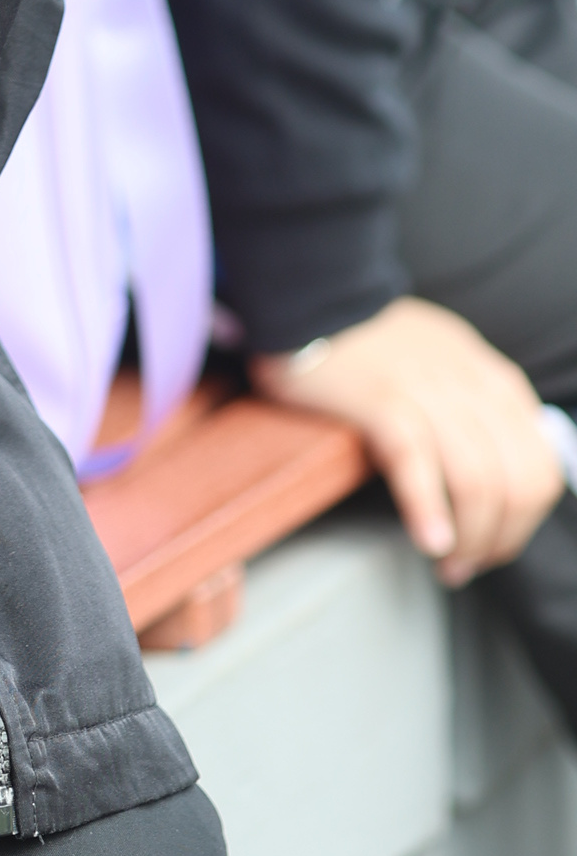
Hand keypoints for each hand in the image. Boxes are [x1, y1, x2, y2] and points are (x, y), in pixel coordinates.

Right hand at [251, 297, 566, 584]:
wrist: (315, 290)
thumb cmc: (374, 339)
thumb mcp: (449, 361)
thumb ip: (480, 405)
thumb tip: (503, 465)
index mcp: (494, 381)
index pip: (539, 467)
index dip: (523, 522)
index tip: (489, 547)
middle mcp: (471, 387)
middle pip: (517, 482)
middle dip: (500, 539)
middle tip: (468, 565)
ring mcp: (427, 392)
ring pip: (477, 480)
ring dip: (469, 538)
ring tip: (448, 564)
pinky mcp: (380, 401)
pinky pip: (417, 462)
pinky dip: (428, 508)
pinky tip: (428, 539)